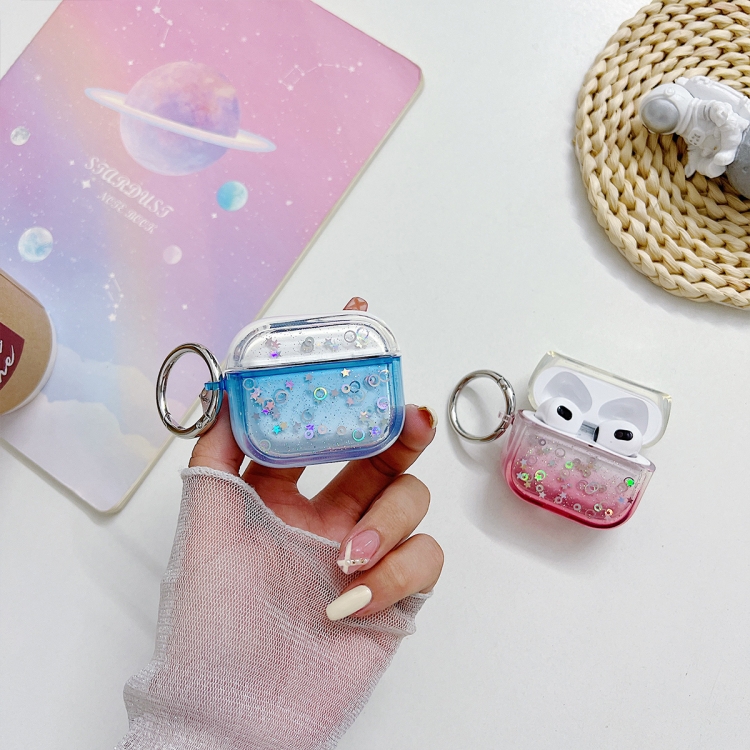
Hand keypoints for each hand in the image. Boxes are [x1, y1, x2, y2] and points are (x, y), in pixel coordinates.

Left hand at [189, 298, 442, 618]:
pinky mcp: (396, 593)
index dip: (344, 386)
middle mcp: (328, 515)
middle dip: (401, 432)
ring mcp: (364, 552)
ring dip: (387, 521)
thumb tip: (230, 387)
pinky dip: (395, 572)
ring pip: (411, 502)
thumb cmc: (211, 617)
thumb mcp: (204, 519)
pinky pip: (424, 560)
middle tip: (409, 418)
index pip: (322, 428)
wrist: (235, 707)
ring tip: (345, 556)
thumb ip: (218, 449)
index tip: (363, 339)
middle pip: (383, 454)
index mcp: (283, 494)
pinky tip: (354, 600)